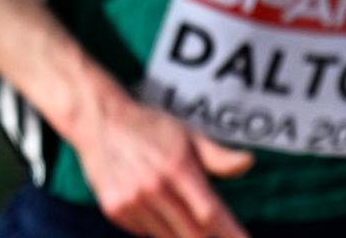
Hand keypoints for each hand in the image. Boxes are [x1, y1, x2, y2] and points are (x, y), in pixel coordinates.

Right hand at [72, 98, 252, 237]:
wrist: (97, 119)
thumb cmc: (149, 127)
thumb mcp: (186, 134)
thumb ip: (218, 155)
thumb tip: (248, 162)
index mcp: (176, 167)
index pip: (211, 214)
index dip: (231, 234)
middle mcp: (153, 187)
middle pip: (193, 235)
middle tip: (216, 232)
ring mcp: (131, 200)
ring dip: (182, 233)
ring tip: (181, 213)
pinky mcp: (114, 209)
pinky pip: (146, 233)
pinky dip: (157, 228)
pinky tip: (155, 207)